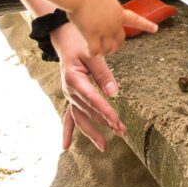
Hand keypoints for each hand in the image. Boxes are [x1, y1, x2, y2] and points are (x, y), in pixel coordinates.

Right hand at [50, 23, 125, 151]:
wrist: (65, 40)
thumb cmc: (79, 44)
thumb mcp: (93, 54)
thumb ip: (103, 73)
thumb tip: (114, 93)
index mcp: (75, 79)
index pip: (93, 99)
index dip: (105, 111)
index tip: (117, 122)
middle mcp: (69, 90)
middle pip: (89, 111)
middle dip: (106, 123)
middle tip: (122, 132)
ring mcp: (69, 95)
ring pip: (79, 118)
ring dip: (91, 133)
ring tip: (104, 146)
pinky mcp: (71, 97)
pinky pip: (68, 117)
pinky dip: (68, 132)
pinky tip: (65, 147)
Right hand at [67, 0, 157, 57]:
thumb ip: (104, 9)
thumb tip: (99, 13)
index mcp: (118, 12)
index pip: (136, 19)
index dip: (146, 25)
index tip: (155, 28)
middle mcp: (114, 23)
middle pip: (120, 41)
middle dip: (114, 48)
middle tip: (108, 50)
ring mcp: (105, 30)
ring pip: (108, 49)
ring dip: (102, 53)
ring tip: (96, 52)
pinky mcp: (93, 35)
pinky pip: (95, 51)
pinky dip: (92, 53)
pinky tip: (87, 50)